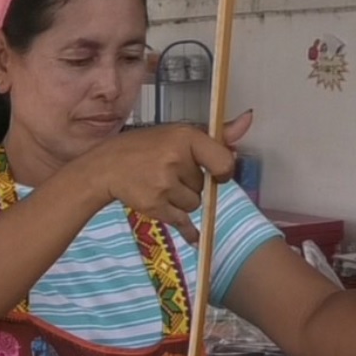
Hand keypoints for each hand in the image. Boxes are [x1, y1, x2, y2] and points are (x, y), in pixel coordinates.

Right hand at [75, 111, 251, 244]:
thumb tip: (249, 118)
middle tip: (168, 174)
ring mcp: (164, 184)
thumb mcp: (179, 135)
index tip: (215, 173)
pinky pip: (183, 222)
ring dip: (182, 201)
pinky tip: (194, 237)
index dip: (222, 172)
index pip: (223, 162)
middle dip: (190, 184)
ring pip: (194, 204)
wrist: (106, 167)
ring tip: (161, 188)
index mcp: (185, 137)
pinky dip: (188, 230)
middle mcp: (175, 159)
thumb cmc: (145, 149)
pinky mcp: (155, 206)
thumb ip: (218, 134)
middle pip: (203, 186)